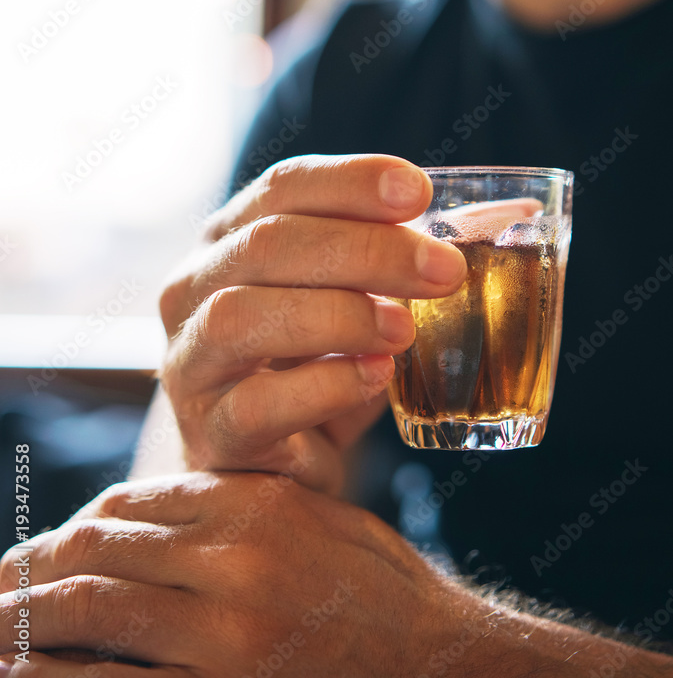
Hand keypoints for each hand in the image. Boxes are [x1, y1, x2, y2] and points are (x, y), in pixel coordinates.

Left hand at [0, 473, 461, 676]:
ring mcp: (225, 630)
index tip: (57, 541)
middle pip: (103, 546)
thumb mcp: (320, 519)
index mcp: (258, 504)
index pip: (137, 500)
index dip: (83, 521)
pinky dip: (61, 673)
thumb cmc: (384, 591)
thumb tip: (162, 509)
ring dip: (29, 614)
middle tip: (4, 582)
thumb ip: (245, 504)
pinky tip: (29, 669)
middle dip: (38, 564)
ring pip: (92, 605)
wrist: (443, 663)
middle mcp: (234, 558)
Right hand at [157, 154, 466, 492]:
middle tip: (443, 269)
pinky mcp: (207, 433)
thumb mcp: (347, 298)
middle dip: (364, 250)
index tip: (419, 191)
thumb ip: (388, 260)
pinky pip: (254, 405)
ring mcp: (189, 361)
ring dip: (337, 315)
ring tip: (405, 328)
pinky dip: (324, 386)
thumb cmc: (315, 364)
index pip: (282, 187)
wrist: (274, 462)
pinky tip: (376, 376)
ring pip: (240, 317)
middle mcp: (193, 288)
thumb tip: (478, 227)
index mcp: (229, 238)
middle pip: (266, 244)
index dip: (350, 181)